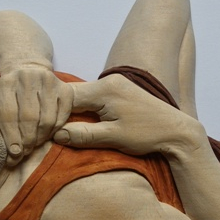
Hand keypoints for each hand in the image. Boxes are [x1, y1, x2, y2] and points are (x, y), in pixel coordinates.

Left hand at [0, 68, 72, 164]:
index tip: (14, 153)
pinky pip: (61, 117)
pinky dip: (54, 130)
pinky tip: (46, 134)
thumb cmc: (10, 94)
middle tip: (25, 151)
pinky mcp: (65, 89)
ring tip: (34, 144)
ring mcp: (48, 82)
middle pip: (29, 118)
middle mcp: (27, 78)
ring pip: (47, 120)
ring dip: (41, 138)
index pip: (8, 115)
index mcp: (6, 82)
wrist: (29, 68)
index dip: (11, 137)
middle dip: (27, 140)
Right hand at [53, 74, 204, 156]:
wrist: (177, 132)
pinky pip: (91, 97)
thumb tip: (55, 135)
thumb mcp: (113, 138)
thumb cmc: (147, 135)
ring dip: (69, 111)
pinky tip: (76, 123)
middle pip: (71, 93)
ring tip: (58, 129)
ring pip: (80, 95)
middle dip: (58, 111)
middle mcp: (107, 81)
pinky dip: (82, 109)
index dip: (52, 113)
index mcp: (104, 90)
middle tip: (46, 131)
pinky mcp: (118, 90)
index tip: (43, 130)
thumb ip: (83, 135)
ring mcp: (113, 84)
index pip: (66, 96)